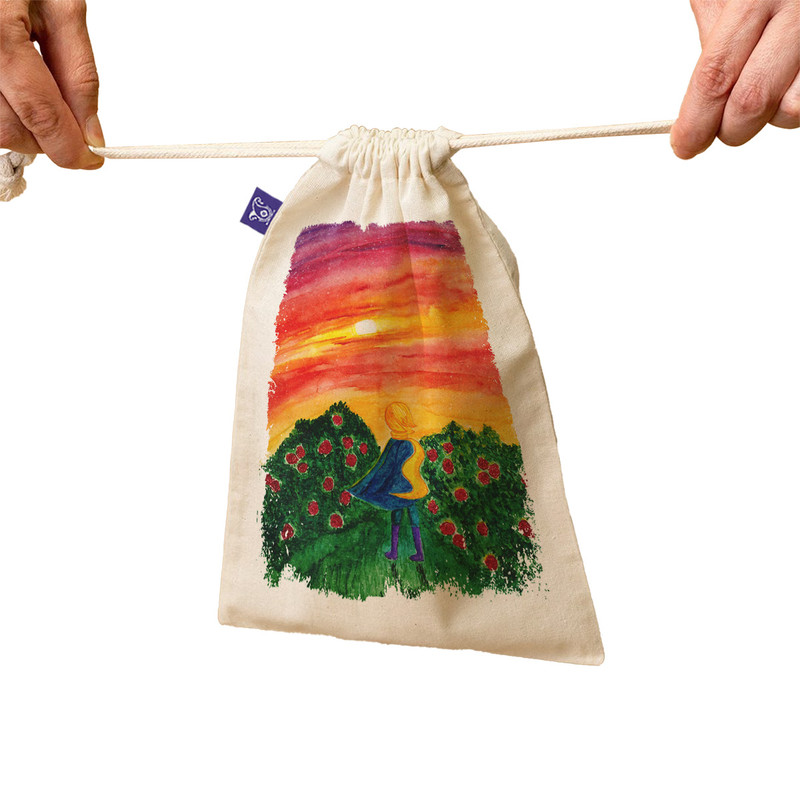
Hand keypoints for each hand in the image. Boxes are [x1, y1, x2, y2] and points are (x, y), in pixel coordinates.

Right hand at [0, 0, 102, 168]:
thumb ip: (79, 73)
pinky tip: (15, 88)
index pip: (40, 113)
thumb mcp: (61, 7)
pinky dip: (4, 109)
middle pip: (9, 129)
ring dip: (22, 127)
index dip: (69, 148)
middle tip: (68, 126)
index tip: (92, 159)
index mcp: (0, 33)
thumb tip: (91, 132)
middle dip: (46, 140)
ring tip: (37, 94)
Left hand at [671, 0, 799, 157]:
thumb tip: (696, 107)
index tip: (685, 145)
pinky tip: (787, 79)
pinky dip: (794, 101)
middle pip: (752, 101)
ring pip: (792, 111)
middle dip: (729, 129)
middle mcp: (798, 12)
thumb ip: (714, 41)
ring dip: (771, 115)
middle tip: (720, 127)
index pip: (716, 76)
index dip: (695, 121)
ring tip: (764, 84)